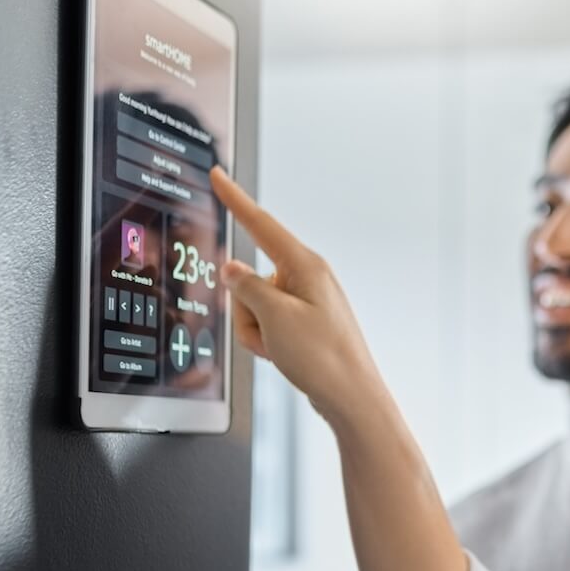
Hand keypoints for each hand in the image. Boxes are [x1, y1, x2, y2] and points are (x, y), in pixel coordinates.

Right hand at [210, 166, 386, 424]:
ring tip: (281, 348)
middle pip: (249, 278)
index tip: (219, 174)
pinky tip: (284, 355)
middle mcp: (308, 277)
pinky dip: (266, 340)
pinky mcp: (304, 321)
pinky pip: (267, 323)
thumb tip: (232, 268)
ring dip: (256, 329)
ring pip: (254, 305)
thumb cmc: (323, 357)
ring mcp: (306, 300)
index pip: (261, 223)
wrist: (350, 396)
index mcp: (306, 266)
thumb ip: (246, 287)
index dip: (235, 199)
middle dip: (245, 309)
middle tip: (269, 334)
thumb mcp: (274, 318)